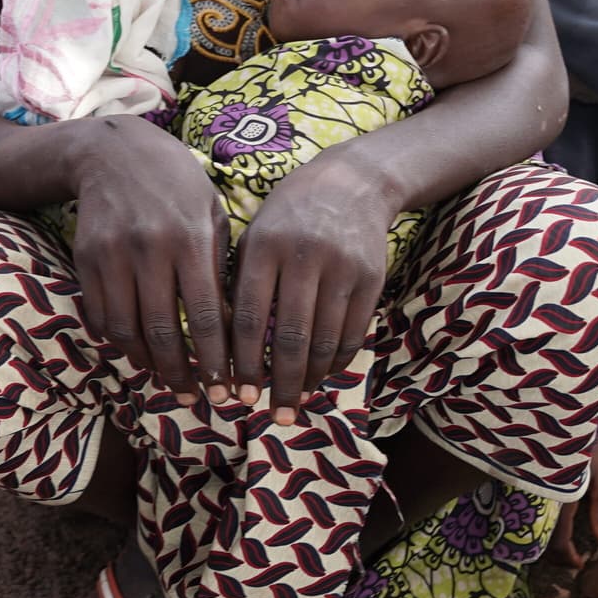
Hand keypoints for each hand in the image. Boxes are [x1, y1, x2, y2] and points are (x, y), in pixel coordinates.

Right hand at [68, 116, 231, 397]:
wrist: (114, 151)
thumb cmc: (178, 184)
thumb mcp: (211, 214)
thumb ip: (219, 268)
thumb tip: (233, 330)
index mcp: (191, 239)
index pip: (204, 316)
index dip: (215, 360)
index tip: (227, 389)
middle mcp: (149, 248)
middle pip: (162, 331)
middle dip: (181, 374)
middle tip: (195, 400)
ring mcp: (112, 254)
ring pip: (127, 329)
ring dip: (147, 364)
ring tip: (166, 382)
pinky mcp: (86, 258)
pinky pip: (101, 313)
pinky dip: (119, 341)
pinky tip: (137, 352)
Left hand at [228, 153, 394, 420]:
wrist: (352, 183)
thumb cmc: (287, 217)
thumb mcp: (255, 236)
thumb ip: (241, 284)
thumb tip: (225, 350)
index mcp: (262, 246)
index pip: (247, 316)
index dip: (241, 360)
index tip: (236, 392)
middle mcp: (303, 257)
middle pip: (289, 336)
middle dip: (278, 382)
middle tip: (270, 414)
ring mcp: (341, 268)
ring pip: (323, 340)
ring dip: (309, 380)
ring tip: (295, 404)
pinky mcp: (372, 278)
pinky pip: (352, 333)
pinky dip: (336, 361)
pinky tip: (321, 377)